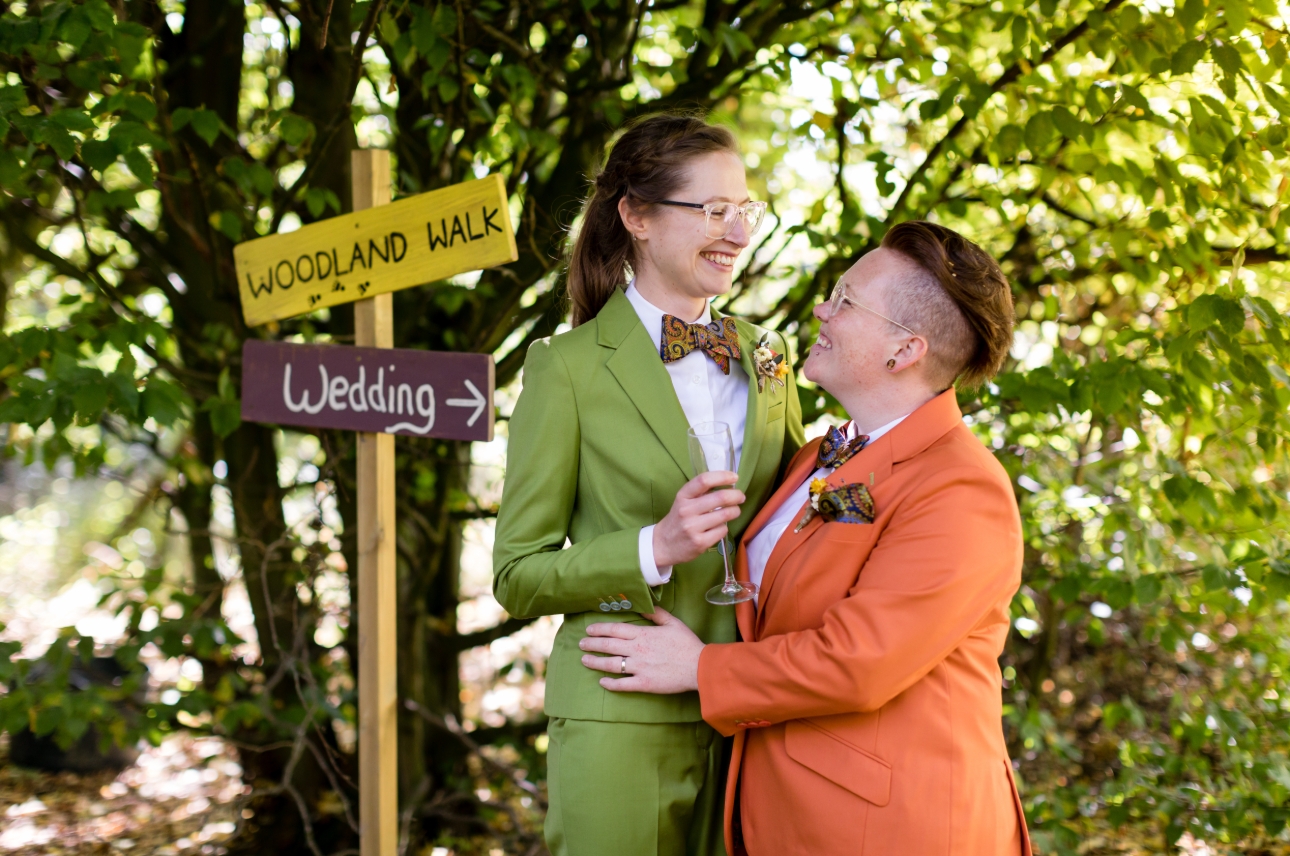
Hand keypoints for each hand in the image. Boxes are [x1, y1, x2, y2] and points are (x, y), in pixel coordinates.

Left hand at [579, 606, 702, 693]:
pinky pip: (623, 684)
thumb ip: (656, 614)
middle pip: (609, 645)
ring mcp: (639, 667)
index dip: (600, 629)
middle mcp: (637, 650)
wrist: (699, 666)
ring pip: (611, 664)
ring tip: (584, 660)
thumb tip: (643, 607)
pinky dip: (611, 683)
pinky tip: (602, 682)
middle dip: (592, 644)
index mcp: (644, 634)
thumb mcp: (673, 623)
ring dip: (595, 662)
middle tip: (581, 644)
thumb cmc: (687, 643)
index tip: (589, 629)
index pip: (615, 630)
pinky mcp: (644, 683)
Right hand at [652, 471, 743, 567]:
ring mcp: (693, 527)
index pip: (704, 480)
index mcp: (683, 496)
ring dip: (735, 511)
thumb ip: (700, 493)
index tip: (734, 477)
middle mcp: (686, 510)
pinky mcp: (700, 543)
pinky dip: (725, 527)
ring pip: (725, 514)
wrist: (663, 545)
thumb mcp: (683, 502)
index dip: (722, 476)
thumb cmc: (677, 520)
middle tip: (741, 496)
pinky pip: (722, 530)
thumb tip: (728, 484)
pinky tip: (719, 527)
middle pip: (720, 497)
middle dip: (736, 495)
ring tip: (734, 511)